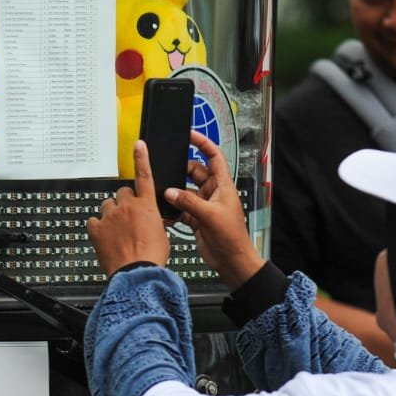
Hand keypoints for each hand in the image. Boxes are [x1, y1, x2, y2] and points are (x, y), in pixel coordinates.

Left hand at [87, 141, 169, 275]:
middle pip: (122, 193)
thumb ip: (154, 220)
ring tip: (117, 232)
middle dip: (124, 202)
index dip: (141, 158)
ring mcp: (110, 216)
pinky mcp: (96, 228)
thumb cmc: (151, 257)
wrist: (137, 273)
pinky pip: (94, 220)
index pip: (144, 175)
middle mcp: (127, 206)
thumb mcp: (162, 235)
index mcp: (146, 206)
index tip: (138, 144)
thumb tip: (150, 221)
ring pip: (107, 205)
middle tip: (128, 219)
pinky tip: (105, 238)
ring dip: (111, 214)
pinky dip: (98, 227)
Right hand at [163, 130, 265, 287]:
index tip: (190, 135)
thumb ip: (188, 202)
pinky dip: (173, 208)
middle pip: (195, 172)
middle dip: (181, 170)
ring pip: (185, 190)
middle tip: (168, 170)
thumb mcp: (210, 215)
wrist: (231, 260)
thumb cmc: (232, 237)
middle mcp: (213, 193)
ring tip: (164, 192)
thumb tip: (170, 191)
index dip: (203, 143)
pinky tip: (166, 209)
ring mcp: (204, 205)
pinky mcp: (196, 218)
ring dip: (176, 192)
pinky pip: (181, 207)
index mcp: (223, 186)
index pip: (214, 157)